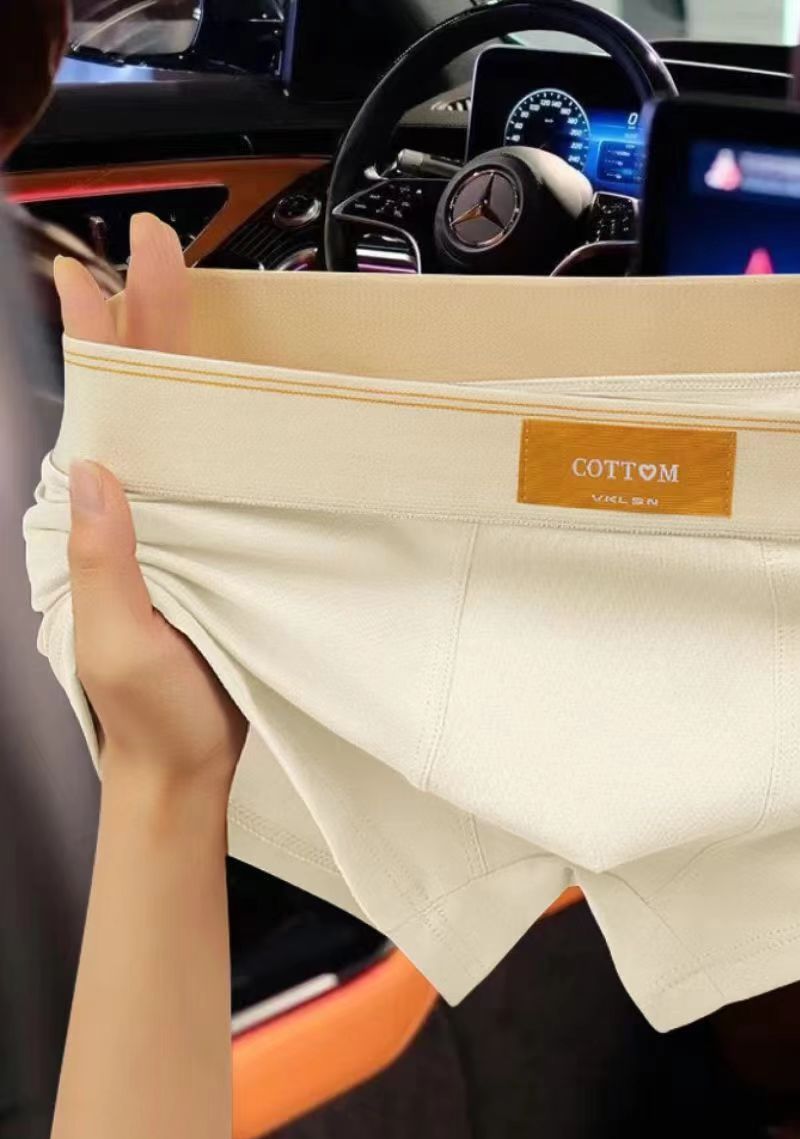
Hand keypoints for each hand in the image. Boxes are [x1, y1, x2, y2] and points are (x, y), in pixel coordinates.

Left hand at [53, 214, 246, 789]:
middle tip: (160, 252)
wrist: (189, 767)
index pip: (101, 418)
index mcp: (101, 530)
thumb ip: (105, 566)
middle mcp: (139, 518)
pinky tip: (247, 397)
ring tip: (193, 297)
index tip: (94, 274)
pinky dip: (238, 428)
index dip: (101, 344)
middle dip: (149, 321)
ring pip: (185, 429)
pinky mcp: (225, 551)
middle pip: (145, 403)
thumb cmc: (151, 717)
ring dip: (189, 361)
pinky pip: (227, 478)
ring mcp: (182, 531)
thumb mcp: (116, 646)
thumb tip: (95, 473)